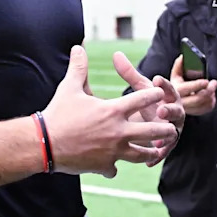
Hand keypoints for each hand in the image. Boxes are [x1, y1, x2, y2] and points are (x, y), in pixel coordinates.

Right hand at [43, 46, 177, 177]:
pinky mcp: (103, 166)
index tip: (160, 92)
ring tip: (157, 150)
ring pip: (141, 154)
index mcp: (113, 110)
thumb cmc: (58, 114)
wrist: (45, 144)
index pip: (142, 99)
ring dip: (150, 152)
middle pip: (152, 131)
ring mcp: (113, 151)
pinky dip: (114, 167)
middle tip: (172, 127)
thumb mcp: (69, 87)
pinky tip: (114, 167)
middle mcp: (118, 132)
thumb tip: (79, 47)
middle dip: (165, 129)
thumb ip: (79, 68)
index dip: (154, 94)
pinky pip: (114, 168)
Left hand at [113, 52, 185, 165]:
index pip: (170, 88)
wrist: (155, 121)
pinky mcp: (168, 145)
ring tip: (159, 139)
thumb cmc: (148, 102)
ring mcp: (173, 129)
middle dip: (169, 110)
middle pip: (175, 110)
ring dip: (166, 135)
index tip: (157, 79)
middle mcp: (174, 112)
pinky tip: (150, 161)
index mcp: (169, 96)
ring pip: (173, 132)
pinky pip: (164, 152)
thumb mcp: (140, 88)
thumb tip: (116, 54)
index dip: (164, 84)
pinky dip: (158, 156)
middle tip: (160, 109)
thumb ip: (130, 73)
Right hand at [169, 55, 216, 115]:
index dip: (197, 85)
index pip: (186, 88)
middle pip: (198, 99)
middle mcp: (181, 102)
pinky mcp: (196, 112)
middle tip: (213, 83)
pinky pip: (207, 108)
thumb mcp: (175, 75)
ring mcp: (189, 109)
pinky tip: (211, 95)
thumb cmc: (177, 86)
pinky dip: (212, 101)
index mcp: (175, 90)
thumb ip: (179, 65)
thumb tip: (183, 57)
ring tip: (212, 87)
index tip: (205, 81)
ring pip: (204, 104)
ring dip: (211, 95)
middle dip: (209, 90)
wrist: (174, 103)